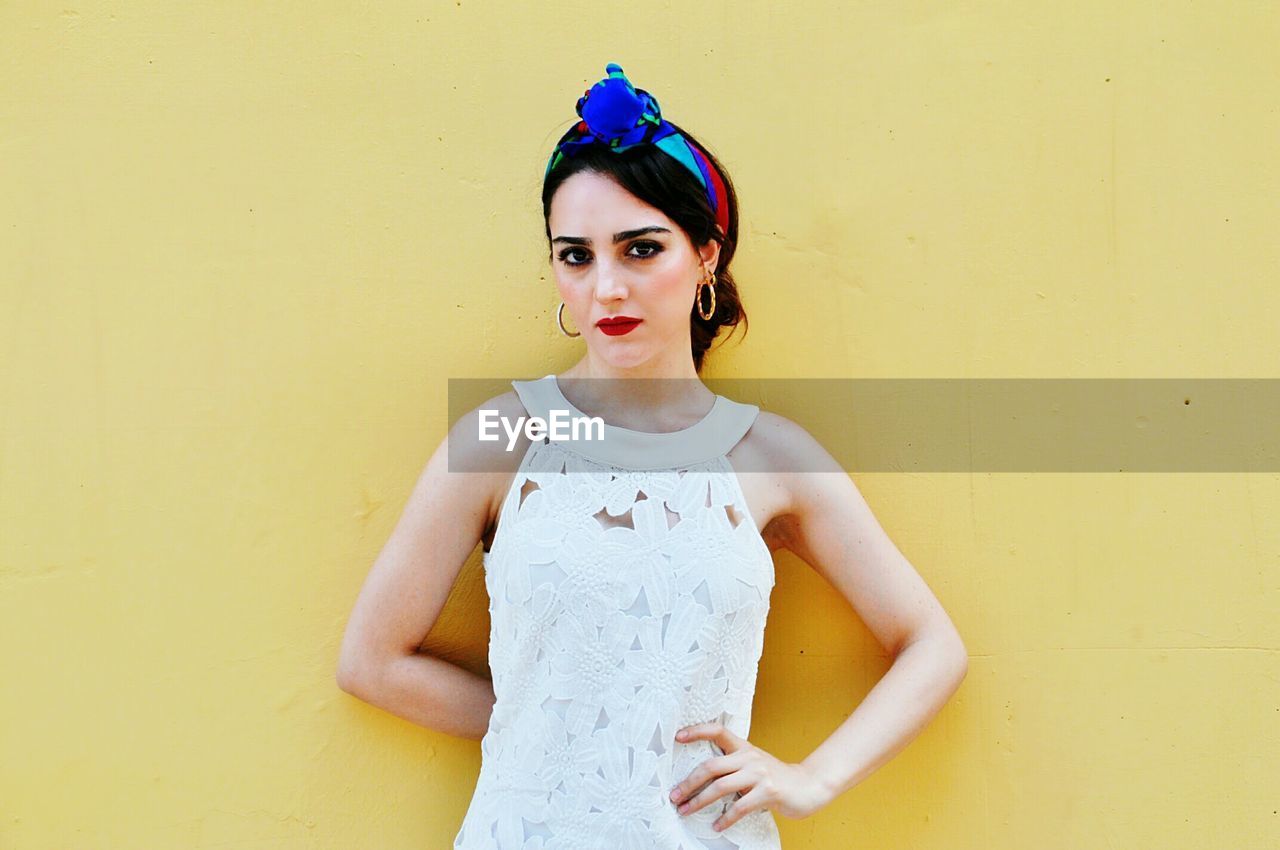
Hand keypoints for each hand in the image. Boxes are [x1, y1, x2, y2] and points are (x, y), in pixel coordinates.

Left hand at [668, 720, 832, 830]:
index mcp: (744, 747)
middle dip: (689, 782)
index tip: (678, 736)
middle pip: (711, 766)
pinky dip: (726, 818)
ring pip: (721, 787)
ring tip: (685, 810)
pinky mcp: (768, 792)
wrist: (808, 785)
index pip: (718, 731)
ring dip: (699, 801)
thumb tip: (702, 777)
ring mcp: (759, 774)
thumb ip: (733, 765)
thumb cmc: (775, 777)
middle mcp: (749, 757)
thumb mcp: (754, 763)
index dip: (697, 731)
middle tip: (674, 795)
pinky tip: (717, 825)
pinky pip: (740, 807)